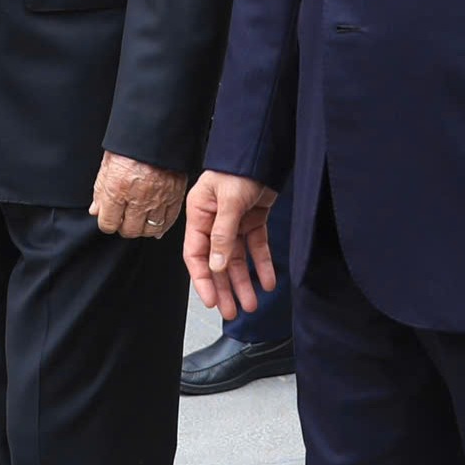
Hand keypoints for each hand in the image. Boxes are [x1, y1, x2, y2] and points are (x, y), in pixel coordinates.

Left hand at [90, 151, 186, 240]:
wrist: (157, 132)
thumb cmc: (130, 144)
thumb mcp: (107, 164)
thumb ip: (100, 190)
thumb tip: (96, 210)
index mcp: (117, 190)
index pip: (108, 223)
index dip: (107, 222)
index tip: (109, 218)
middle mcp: (138, 199)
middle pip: (129, 230)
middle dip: (124, 226)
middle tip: (124, 218)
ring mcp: (158, 200)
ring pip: (150, 229)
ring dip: (143, 227)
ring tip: (140, 219)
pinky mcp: (175, 197)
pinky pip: (168, 221)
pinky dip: (162, 224)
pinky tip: (156, 220)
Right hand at [183, 170, 278, 316]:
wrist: (261, 151)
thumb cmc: (238, 169)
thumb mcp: (228, 201)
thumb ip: (222, 234)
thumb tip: (217, 267)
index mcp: (198, 215)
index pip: (196, 254)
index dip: (202, 280)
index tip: (211, 301)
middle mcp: (213, 221)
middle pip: (217, 262)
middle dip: (225, 288)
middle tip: (232, 312)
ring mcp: (233, 222)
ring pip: (237, 259)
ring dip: (244, 281)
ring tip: (251, 305)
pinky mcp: (252, 219)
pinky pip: (256, 247)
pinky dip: (262, 264)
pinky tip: (268, 282)